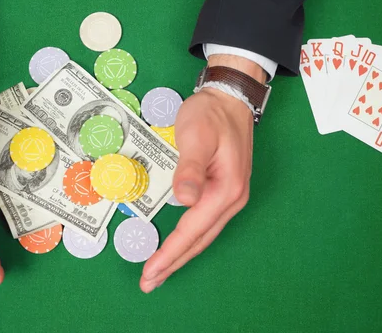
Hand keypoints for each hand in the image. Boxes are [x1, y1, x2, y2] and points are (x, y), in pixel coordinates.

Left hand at [140, 55, 265, 292]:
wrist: (229, 98)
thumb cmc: (211, 115)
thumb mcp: (196, 136)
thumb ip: (190, 168)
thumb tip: (184, 200)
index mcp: (225, 189)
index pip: (192, 229)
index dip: (170, 253)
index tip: (150, 272)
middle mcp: (231, 199)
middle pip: (199, 239)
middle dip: (173, 263)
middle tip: (149, 283)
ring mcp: (230, 196)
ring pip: (203, 234)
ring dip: (181, 254)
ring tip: (160, 271)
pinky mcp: (224, 191)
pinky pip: (204, 223)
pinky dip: (189, 239)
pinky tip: (178, 245)